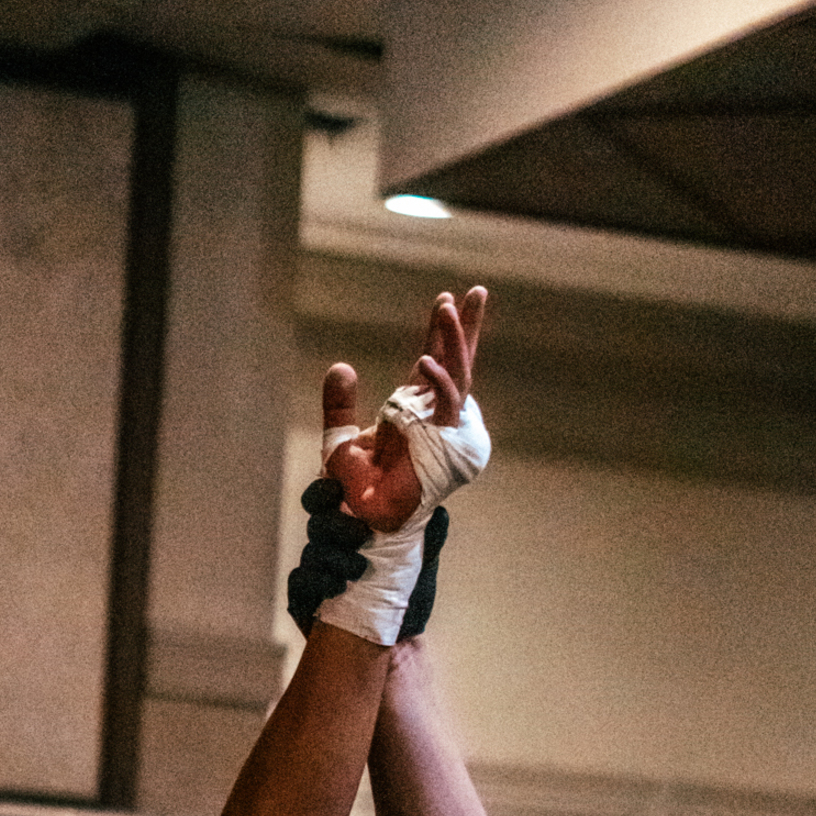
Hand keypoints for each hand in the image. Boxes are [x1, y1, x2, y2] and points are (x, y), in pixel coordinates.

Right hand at [287, 484, 447, 641]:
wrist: (396, 645)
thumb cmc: (406, 600)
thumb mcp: (424, 565)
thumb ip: (429, 536)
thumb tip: (438, 510)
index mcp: (351, 526)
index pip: (329, 497)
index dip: (327, 488)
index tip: (338, 488)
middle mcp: (329, 544)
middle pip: (317, 519)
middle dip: (335, 523)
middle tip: (359, 534)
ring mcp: (315, 570)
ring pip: (311, 550)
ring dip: (334, 556)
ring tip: (359, 569)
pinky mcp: (304, 598)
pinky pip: (300, 581)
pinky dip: (318, 581)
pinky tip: (337, 588)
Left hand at [324, 288, 484, 531]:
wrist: (366, 523)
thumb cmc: (358, 492)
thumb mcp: (341, 442)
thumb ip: (338, 406)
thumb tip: (340, 366)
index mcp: (414, 411)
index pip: (435, 364)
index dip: (442, 334)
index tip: (447, 300)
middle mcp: (433, 417)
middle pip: (457, 364)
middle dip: (465, 328)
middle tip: (476, 291)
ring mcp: (442, 429)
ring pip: (456, 377)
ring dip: (453, 341)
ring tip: (447, 307)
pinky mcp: (444, 443)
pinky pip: (446, 406)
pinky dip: (437, 382)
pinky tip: (424, 360)